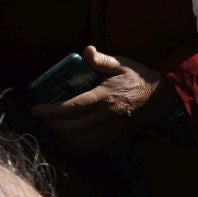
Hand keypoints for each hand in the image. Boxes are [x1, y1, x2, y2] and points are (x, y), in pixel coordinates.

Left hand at [30, 46, 163, 150]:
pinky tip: (69, 134)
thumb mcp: (122, 63)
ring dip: (62, 134)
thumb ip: (102, 60)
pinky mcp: (114, 135)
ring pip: (79, 139)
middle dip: (52, 123)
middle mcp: (106, 115)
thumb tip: (86, 51)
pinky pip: (90, 145)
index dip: (51, 111)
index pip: (73, 108)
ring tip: (53, 124)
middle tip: (42, 115)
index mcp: (105, 97)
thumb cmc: (138, 78)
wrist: (161, 97)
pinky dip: (75, 142)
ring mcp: (110, 128)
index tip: (36, 109)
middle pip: (72, 126)